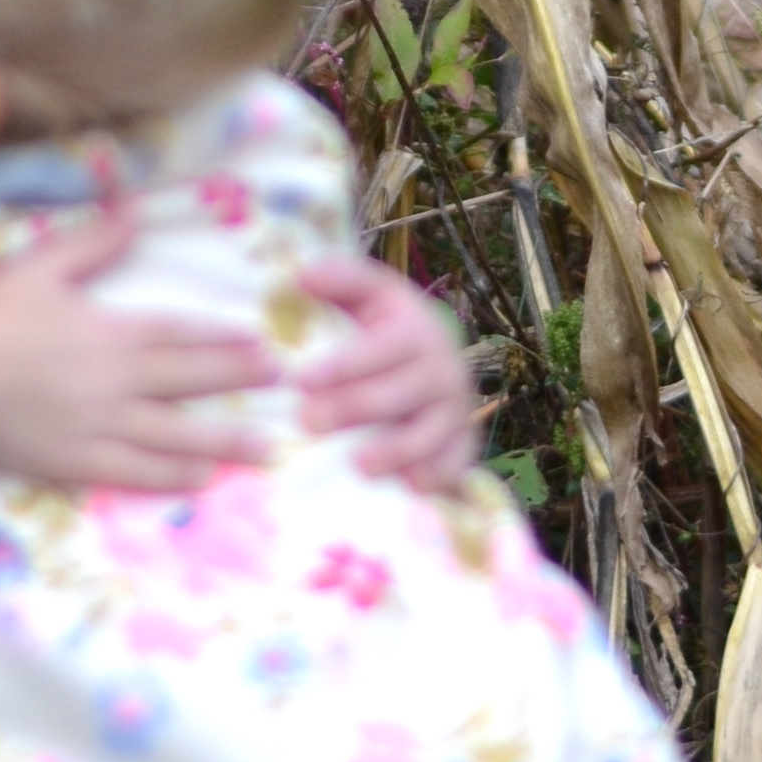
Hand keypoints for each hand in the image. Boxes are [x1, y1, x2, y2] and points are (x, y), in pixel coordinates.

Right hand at [0, 214, 277, 494]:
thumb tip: (135, 212)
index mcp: (112, 331)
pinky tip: (202, 477)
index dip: (225, 340)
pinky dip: (171, 475)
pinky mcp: (75, 461)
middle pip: (190, 380)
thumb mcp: (42, 264)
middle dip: (239, 380)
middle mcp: (117, 380)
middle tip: (282, 384)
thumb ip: (95, 242)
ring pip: (175, 433)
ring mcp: (99, 425)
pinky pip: (134, 472)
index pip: (181, 334)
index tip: (262, 344)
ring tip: (264, 445)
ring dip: (224, 438)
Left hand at [292, 257, 479, 495]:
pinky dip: (438, 476)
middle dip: (352, 409)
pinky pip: (457, 463)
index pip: (378, 349)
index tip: (299, 380)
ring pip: (429, 433)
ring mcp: (455, 409)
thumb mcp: (367, 295)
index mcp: (415, 330)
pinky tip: (410, 487)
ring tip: (358, 466)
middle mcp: (442, 368)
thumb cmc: (382, 326)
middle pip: (397, 394)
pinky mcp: (462, 442)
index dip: (341, 365)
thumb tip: (301, 274)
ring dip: (396, 451)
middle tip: (306, 423)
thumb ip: (339, 280)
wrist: (432, 355)